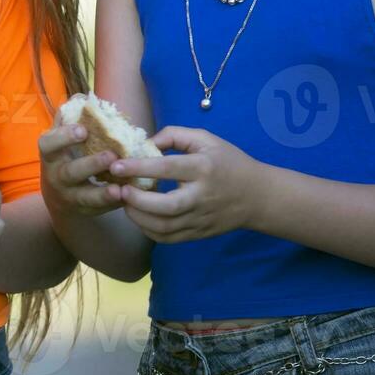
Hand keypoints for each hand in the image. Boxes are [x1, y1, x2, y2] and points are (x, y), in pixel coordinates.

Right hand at [38, 121, 124, 218]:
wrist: (58, 194)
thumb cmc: (65, 155)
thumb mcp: (61, 139)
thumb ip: (69, 118)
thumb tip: (81, 97)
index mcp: (50, 154)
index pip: (49, 144)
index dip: (64, 137)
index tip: (83, 130)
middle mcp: (56, 176)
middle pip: (70, 172)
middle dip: (90, 165)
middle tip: (111, 156)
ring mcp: (69, 196)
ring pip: (85, 197)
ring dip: (102, 193)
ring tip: (120, 188)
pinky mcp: (84, 211)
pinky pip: (100, 209)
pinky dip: (114, 204)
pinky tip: (127, 196)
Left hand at [107, 126, 263, 242]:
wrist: (258, 196)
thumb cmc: (228, 162)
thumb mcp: (206, 139)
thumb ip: (174, 135)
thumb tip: (145, 143)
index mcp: (203, 168)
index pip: (167, 168)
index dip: (138, 167)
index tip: (116, 165)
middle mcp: (201, 197)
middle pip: (165, 206)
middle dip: (136, 200)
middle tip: (119, 189)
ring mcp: (200, 219)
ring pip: (164, 227)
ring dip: (138, 217)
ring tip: (125, 202)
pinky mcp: (199, 234)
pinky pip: (169, 239)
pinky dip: (148, 231)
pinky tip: (139, 217)